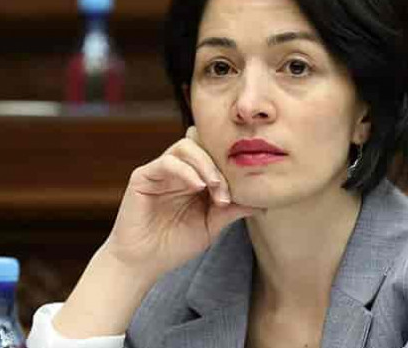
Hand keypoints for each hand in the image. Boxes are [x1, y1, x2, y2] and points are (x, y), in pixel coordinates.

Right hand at [103, 126, 257, 280]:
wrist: (143, 264)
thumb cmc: (175, 245)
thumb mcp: (211, 226)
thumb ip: (233, 210)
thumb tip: (264, 203)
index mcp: (193, 177)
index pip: (214, 154)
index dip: (230, 165)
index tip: (243, 189)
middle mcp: (177, 169)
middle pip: (203, 144)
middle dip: (220, 165)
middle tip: (227, 192)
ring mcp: (160, 170)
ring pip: (186, 146)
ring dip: (205, 166)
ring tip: (215, 189)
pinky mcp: (143, 176)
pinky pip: (167, 162)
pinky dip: (186, 171)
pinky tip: (198, 187)